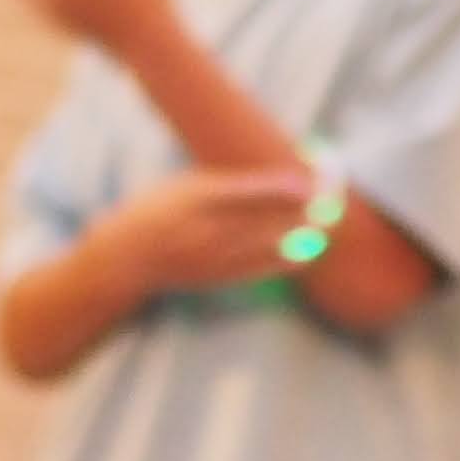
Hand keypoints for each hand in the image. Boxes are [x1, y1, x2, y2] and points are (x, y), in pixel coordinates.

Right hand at [104, 163, 318, 297]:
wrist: (127, 257)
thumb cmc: (158, 210)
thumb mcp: (185, 185)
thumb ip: (228, 185)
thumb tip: (278, 183)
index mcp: (196, 199)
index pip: (247, 193)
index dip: (281, 189)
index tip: (309, 182)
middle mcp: (207, 230)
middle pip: (265, 220)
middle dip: (302, 210)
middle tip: (332, 197)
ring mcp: (214, 258)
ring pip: (269, 247)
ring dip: (302, 234)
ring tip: (328, 221)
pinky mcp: (220, 278)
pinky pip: (262, 270)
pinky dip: (289, 259)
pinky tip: (310, 250)